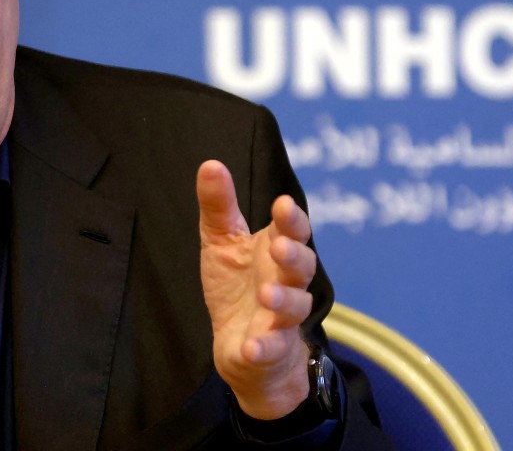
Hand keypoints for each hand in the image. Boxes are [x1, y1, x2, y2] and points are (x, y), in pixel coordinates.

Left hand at [197, 160, 316, 419]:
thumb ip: (219, 206)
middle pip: (303, 266)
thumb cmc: (237, 285)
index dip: (292, 218)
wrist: (240, 346)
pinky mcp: (271, 349)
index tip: (282, 204)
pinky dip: (265, 347)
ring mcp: (281, 317)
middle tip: (278, 247)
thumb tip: (210, 163)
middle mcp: (286, 282)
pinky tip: (252, 346)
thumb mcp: (221, 242)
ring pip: (295, 307)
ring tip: (267, 293)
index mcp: (276, 250)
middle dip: (294, 255)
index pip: (294, 230)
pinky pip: (273, 348)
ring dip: (284, 301)